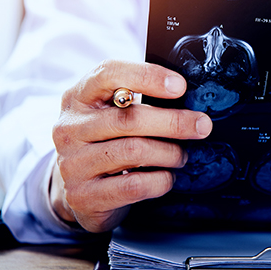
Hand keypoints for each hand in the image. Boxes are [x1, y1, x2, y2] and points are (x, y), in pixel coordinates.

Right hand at [50, 60, 211, 232]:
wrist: (77, 191)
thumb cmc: (105, 141)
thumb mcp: (110, 113)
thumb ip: (135, 99)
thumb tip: (185, 98)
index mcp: (78, 97)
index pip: (108, 73)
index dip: (147, 76)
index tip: (180, 86)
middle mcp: (69, 128)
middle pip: (128, 118)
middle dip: (173, 122)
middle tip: (201, 125)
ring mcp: (72, 163)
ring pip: (134, 151)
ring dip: (169, 153)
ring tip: (182, 155)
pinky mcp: (83, 196)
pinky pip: (133, 185)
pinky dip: (160, 180)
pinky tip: (167, 177)